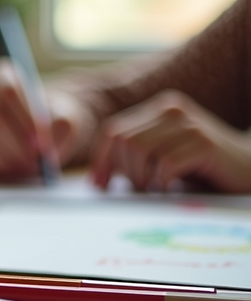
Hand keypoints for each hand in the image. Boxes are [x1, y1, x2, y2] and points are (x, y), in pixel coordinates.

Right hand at [0, 58, 85, 180]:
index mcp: (1, 76)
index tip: (42, 142)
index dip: (25, 118)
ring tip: (26, 165)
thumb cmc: (47, 125)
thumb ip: (60, 125)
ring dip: (6, 157)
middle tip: (35, 160)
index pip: (7, 91)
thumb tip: (44, 146)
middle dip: (16, 143)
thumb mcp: (62, 119)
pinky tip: (9, 168)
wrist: (32, 140)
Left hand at [91, 90, 250, 192]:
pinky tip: (170, 190)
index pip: (113, 130)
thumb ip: (135, 159)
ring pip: (140, 150)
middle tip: (138, 191)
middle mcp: (172, 109)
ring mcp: (190, 124)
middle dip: (123, 171)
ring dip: (141, 179)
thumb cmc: (204, 170)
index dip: (102, 159)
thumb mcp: (163, 158)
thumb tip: (95, 179)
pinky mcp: (204, 143)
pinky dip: (161, 183)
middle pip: (123, 140)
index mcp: (160, 109)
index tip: (99, 185)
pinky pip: (165, 164)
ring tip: (155, 191)